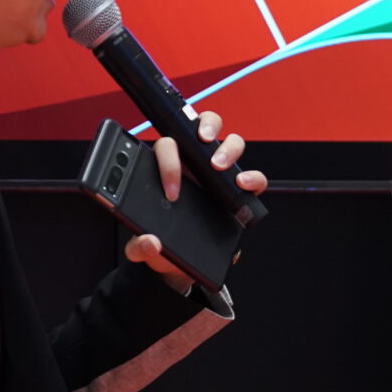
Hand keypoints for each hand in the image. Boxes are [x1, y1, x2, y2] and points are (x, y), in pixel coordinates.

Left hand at [128, 108, 267, 294]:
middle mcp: (194, 164)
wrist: (179, 265)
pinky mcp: (237, 192)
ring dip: (228, 148)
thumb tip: (149, 242)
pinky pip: (253, 177)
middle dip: (205, 126)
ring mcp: (218, 174)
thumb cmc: (160, 243)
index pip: (167, 146)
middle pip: (202, 127)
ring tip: (220, 166)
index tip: (172, 190)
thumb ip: (138, 247)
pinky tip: (243, 185)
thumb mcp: (142, 249)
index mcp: (166, 168)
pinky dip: (252, 177)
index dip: (169, 162)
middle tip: (204, 141)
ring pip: (231, 142)